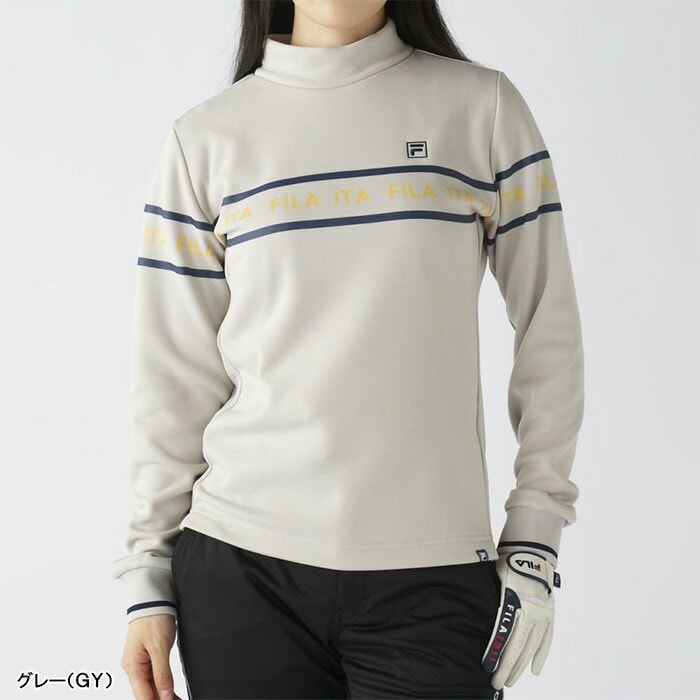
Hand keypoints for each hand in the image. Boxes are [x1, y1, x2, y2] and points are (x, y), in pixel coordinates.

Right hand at [120, 614, 181, 699]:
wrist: (152, 599)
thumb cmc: (153, 618)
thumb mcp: (160, 647)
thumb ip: (162, 674)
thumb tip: (165, 696)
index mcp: (132, 666)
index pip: (143, 696)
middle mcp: (132, 667)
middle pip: (146, 693)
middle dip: (162, 699)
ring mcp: (138, 663)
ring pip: (150, 686)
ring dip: (163, 694)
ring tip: (178, 699)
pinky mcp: (146, 657)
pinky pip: (153, 677)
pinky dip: (162, 685)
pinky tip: (172, 692)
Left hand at [481, 550, 559, 689]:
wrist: (531, 552)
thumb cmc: (507, 563)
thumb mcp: (495, 577)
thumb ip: (492, 599)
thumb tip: (478, 621)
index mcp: (514, 598)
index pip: (503, 632)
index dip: (495, 651)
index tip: (486, 666)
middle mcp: (530, 608)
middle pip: (518, 644)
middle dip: (506, 666)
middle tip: (496, 682)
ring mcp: (542, 612)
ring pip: (532, 646)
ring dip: (521, 665)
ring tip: (511, 680)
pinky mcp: (550, 613)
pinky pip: (547, 638)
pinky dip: (541, 655)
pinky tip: (534, 670)